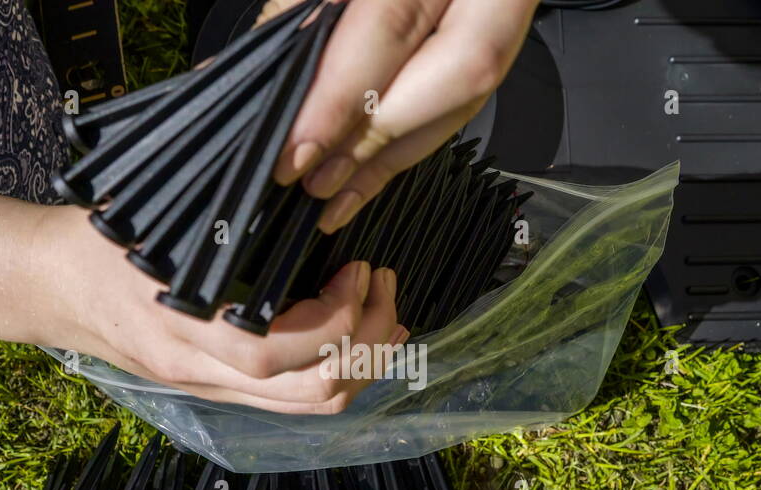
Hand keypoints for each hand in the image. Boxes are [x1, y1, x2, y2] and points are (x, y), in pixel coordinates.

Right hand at [31, 205, 406, 413]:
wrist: (47, 287)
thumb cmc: (94, 243)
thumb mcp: (151, 218)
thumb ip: (217, 208)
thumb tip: (286, 161)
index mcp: (182, 330)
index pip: (276, 354)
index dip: (334, 319)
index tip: (355, 267)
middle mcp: (200, 373)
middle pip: (312, 393)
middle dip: (365, 341)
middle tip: (380, 285)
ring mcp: (210, 388)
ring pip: (311, 406)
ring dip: (361, 362)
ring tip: (382, 311)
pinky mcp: (218, 388)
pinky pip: (293, 400)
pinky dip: (338, 371)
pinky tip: (355, 334)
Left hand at [261, 0, 539, 232]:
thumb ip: (304, 3)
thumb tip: (261, 72)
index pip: (391, 26)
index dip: (343, 98)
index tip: (298, 150)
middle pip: (453, 74)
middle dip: (377, 141)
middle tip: (313, 184)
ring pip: (468, 92)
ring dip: (398, 156)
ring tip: (336, 199)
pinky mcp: (499, 19)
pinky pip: (466, 90)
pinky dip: (416, 136)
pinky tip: (375, 173)